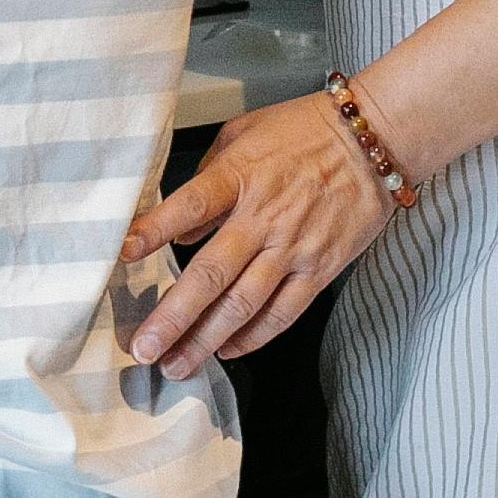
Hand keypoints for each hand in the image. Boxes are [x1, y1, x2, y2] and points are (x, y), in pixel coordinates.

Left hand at [123, 93, 390, 375]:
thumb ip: (208, 177)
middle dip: (173, 317)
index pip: (189, 207)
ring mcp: (293, 248)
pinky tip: (227, 351)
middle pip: (210, 274)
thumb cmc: (305, 131)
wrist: (376, 141)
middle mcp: (264, 217)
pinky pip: (283, 313)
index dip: (154, 231)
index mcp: (240, 177)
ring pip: (243, 305)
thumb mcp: (245, 134)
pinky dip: (254, 337)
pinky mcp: (320, 269)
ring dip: (205, 340)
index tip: (121, 254)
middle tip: (143, 349)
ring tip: (176, 366)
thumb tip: (180, 230)